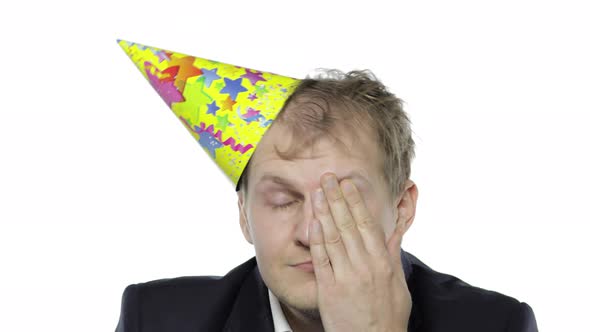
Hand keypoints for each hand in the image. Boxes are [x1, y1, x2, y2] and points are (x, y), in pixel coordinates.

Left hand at [309, 173, 410, 331]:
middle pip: (347, 224)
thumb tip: (394, 231)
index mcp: (382, 262)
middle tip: (327, 178)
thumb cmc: (388, 316)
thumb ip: (392, 255)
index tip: (347, 183)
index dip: (355, 201)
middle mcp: (364, 266)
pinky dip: (317, 239)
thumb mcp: (398, 284)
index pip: (366, 224)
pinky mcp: (329, 290)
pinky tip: (313, 222)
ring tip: (316, 192)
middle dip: (336, 198)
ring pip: (333, 237)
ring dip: (323, 212)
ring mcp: (345, 277)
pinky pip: (321, 259)